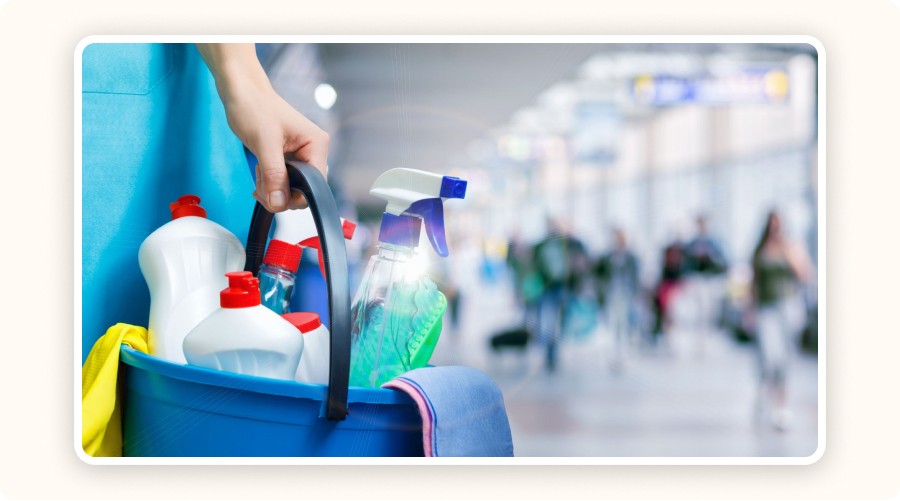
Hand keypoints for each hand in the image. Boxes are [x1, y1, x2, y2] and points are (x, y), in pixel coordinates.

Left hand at [198, 44, 328, 211]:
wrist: (240, 91)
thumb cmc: (254, 107)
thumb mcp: (264, 144)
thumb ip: (274, 175)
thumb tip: (279, 203)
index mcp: (317, 144)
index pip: (316, 185)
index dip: (295, 195)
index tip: (272, 194)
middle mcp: (313, 151)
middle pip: (305, 190)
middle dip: (281, 193)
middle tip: (261, 185)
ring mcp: (301, 155)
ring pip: (292, 188)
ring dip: (272, 188)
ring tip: (258, 172)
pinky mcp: (288, 158)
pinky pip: (284, 181)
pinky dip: (270, 182)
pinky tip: (260, 172)